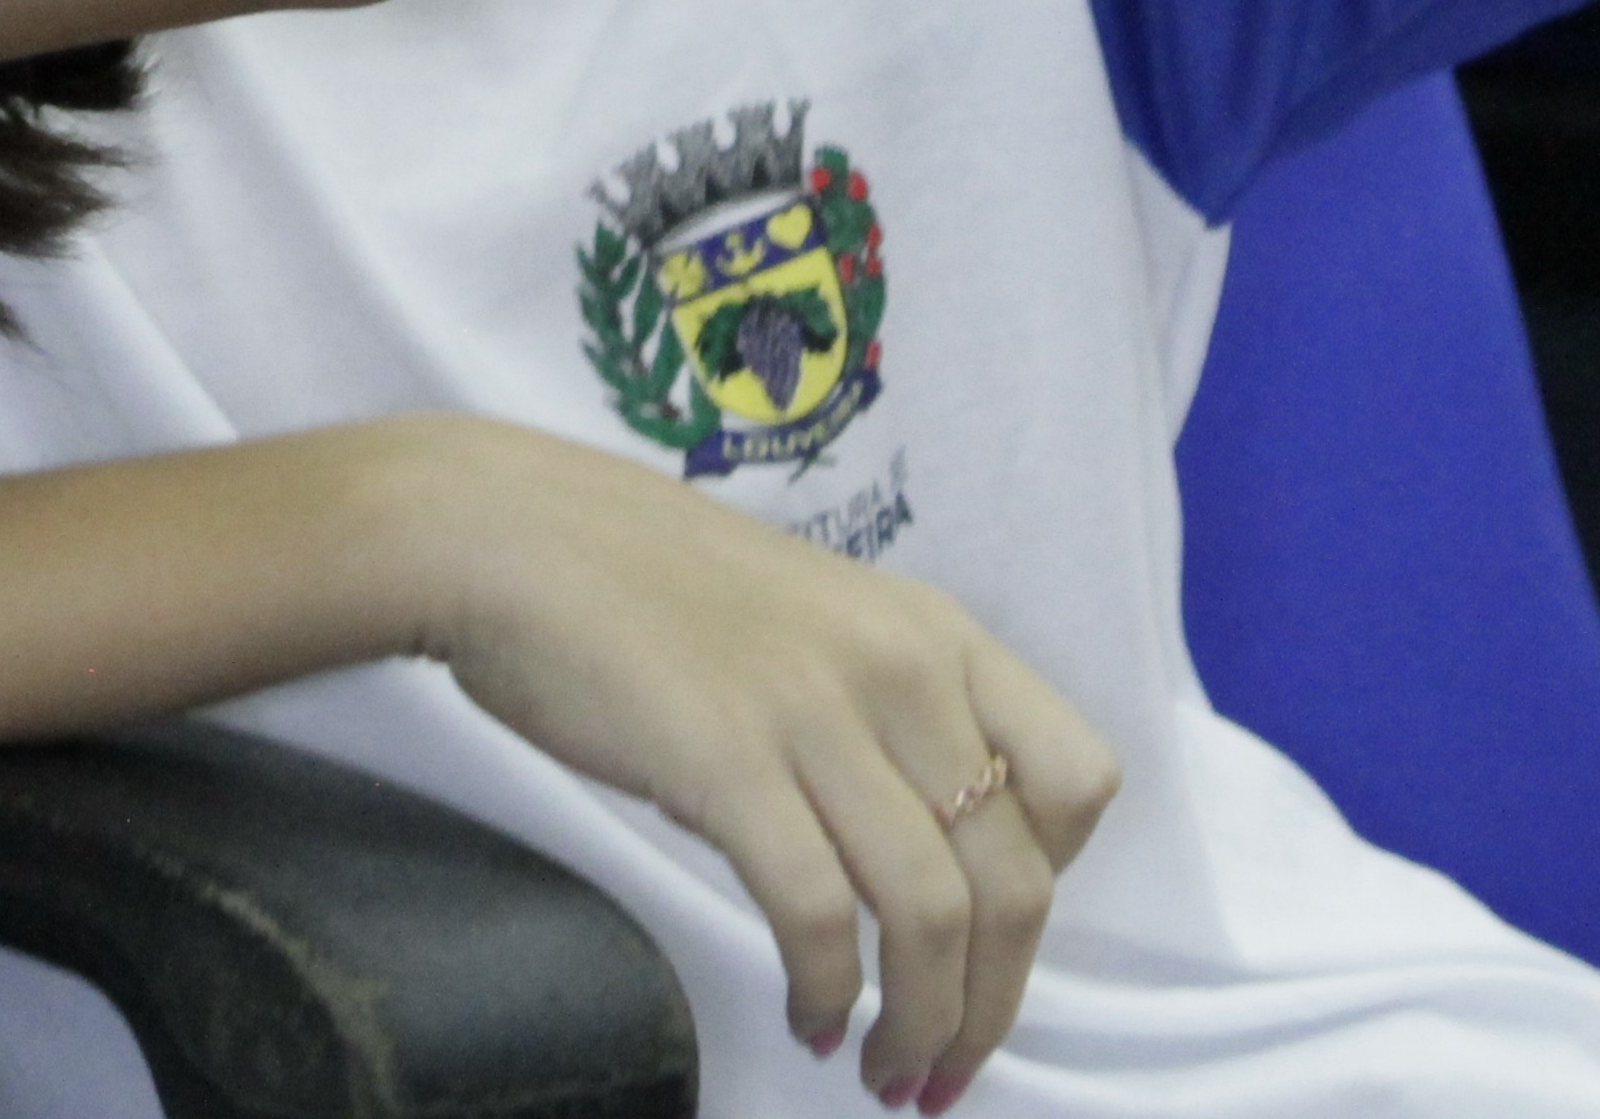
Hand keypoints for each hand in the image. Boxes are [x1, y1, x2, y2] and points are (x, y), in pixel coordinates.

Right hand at [365, 416, 1116, 1110]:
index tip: (993, 940)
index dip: (1056, 883)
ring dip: (922, 1026)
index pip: (1080, 781)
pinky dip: (827, 995)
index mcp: (938, 634)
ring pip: (932, 916)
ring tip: (887, 1077)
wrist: (518, 535)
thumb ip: (889, 711)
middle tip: (947, 1071)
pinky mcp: (729, 762)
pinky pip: (818, 915)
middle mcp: (903, 671)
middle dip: (992, 1006)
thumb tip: (927, 852)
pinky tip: (809, 1022)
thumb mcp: (820, 621)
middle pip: (1016, 881)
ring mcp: (818, 714)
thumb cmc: (654, 588)